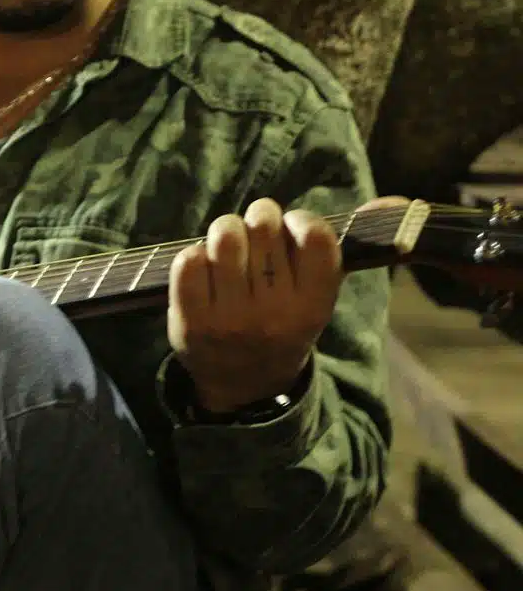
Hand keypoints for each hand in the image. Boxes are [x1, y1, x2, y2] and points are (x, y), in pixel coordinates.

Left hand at [167, 198, 340, 412]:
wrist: (245, 387)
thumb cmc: (284, 321)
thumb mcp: (320, 295)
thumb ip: (343, 247)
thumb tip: (402, 203)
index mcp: (314, 306)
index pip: (316, 238)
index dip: (301, 220)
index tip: (292, 227)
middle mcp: (275, 314)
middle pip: (264, 227)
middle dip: (259, 217)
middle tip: (256, 229)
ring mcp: (231, 319)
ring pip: (226, 237)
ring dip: (225, 229)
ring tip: (229, 241)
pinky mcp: (191, 322)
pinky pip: (188, 261)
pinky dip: (194, 254)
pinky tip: (203, 268)